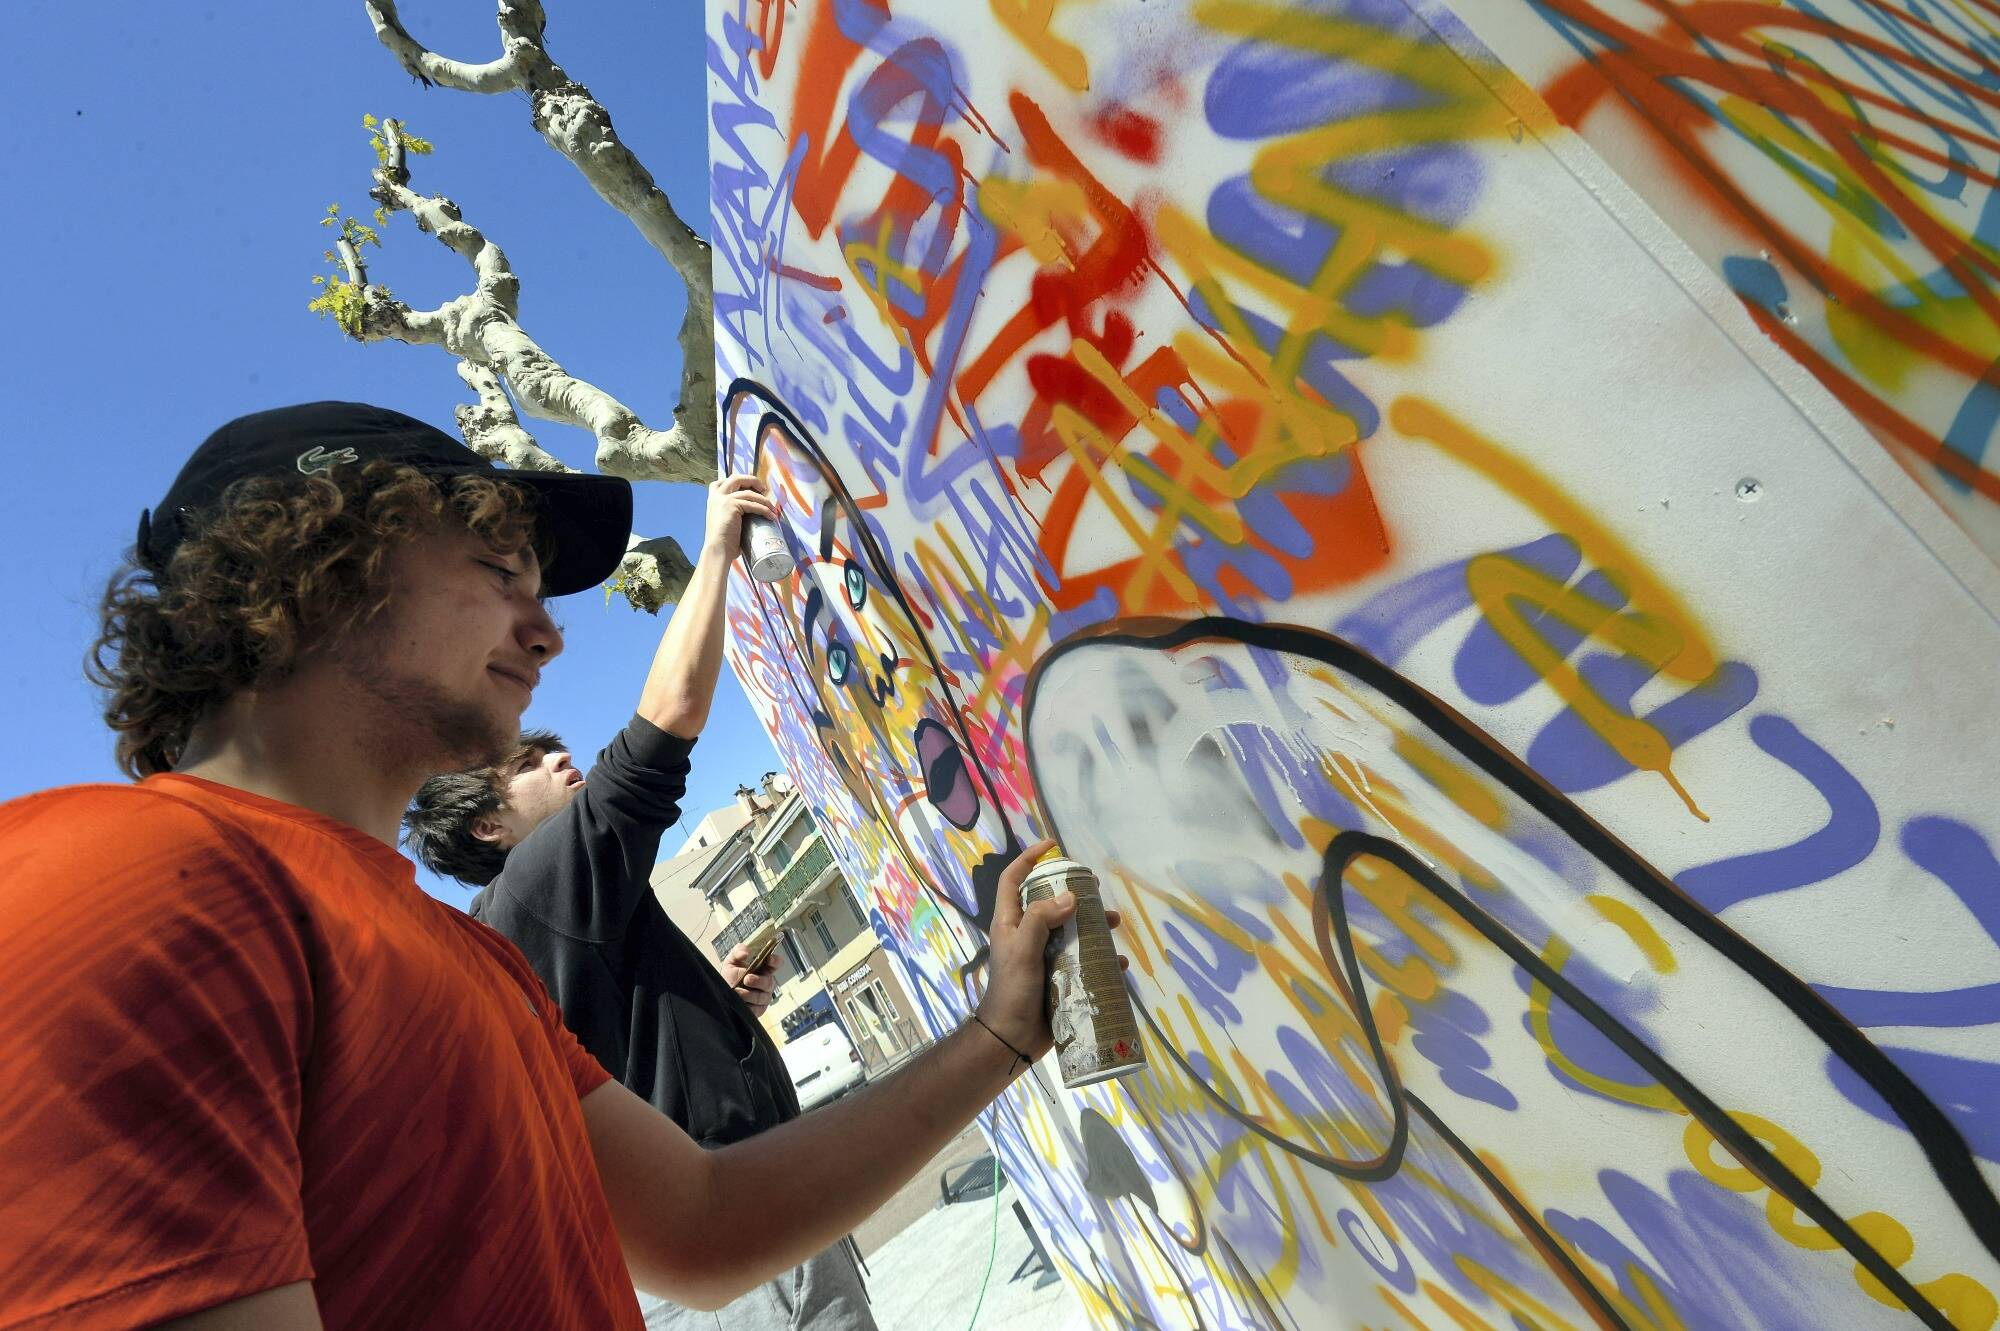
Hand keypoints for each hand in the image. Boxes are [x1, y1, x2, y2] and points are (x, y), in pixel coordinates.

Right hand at [703, 474, 777, 561]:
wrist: (718, 549)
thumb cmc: (724, 543)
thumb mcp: (726, 523)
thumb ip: (735, 515)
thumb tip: (753, 518)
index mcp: (713, 500)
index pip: (722, 482)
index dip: (737, 480)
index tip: (750, 486)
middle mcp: (717, 496)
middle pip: (736, 478)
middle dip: (752, 480)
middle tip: (764, 489)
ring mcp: (724, 499)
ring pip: (749, 492)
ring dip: (764, 500)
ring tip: (773, 509)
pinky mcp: (732, 505)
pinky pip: (753, 504)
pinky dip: (765, 510)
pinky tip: (772, 517)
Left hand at [722, 943, 778, 1015]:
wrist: (721, 991)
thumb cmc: (730, 974)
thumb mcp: (732, 960)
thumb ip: (738, 951)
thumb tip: (746, 953)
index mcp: (764, 968)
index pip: (776, 963)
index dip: (775, 961)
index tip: (768, 959)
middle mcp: (767, 982)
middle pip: (769, 982)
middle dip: (758, 981)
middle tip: (746, 979)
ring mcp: (764, 996)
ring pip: (762, 997)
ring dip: (749, 994)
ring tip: (737, 991)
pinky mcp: (759, 1009)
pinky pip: (757, 1009)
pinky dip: (747, 1006)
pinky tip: (740, 1002)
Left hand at [972, 838, 1126, 1061]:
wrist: (1012, 1039)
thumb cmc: (1012, 991)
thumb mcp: (1022, 950)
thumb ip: (1041, 920)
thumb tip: (1070, 896)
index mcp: (1011, 923)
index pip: (1014, 880)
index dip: (1029, 859)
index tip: (1052, 846)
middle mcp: (1026, 935)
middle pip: (1050, 902)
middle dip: (1073, 892)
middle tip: (1095, 888)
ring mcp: (1043, 957)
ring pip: (1071, 930)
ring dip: (1092, 924)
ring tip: (1115, 923)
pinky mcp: (1059, 977)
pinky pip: (1084, 961)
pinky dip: (1102, 958)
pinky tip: (1118, 961)